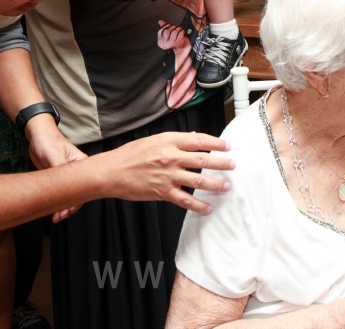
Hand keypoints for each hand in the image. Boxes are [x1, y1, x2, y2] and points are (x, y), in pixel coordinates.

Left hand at [24, 116, 88, 221]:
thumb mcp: (54, 154)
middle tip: (59, 216)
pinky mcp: (57, 179)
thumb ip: (60, 168)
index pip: (84, 186)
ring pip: (68, 194)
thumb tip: (64, 184)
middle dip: (70, 207)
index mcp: (81, 165)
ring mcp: (67, 177)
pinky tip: (51, 208)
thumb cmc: (49, 141)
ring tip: (55, 217)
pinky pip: (59, 192)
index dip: (76, 201)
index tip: (65, 211)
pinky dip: (56, 201)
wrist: (37, 135)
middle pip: (78, 193)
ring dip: (62, 205)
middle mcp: (77, 173)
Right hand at [98, 131, 234, 215]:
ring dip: (215, 184)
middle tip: (232, 165)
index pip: (199, 140)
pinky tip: (207, 208)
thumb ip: (175, 140)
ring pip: (198, 180)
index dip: (216, 143)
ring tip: (226, 186)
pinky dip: (198, 205)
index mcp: (169, 141)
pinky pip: (185, 200)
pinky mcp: (163, 192)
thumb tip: (193, 137)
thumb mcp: (153, 139)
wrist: (111, 172)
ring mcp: (168, 176)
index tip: (227, 146)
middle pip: (203, 160)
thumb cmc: (130, 154)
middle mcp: (171, 157)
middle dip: (221, 163)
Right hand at [157, 20, 189, 52]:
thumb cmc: (175, 42)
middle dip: (172, 27)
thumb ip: (163, 28)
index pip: (160, 31)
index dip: (166, 26)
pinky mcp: (179, 43)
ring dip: (178, 29)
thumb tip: (160, 21)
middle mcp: (165, 44)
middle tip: (175, 27)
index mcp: (160, 42)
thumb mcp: (167, 36)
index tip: (169, 26)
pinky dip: (182, 31)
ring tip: (179, 30)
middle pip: (166, 31)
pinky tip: (182, 32)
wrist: (182, 50)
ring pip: (174, 32)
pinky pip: (180, 33)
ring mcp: (172, 44)